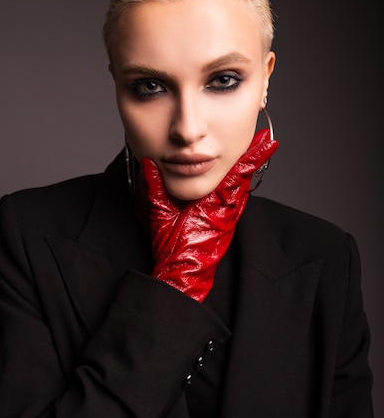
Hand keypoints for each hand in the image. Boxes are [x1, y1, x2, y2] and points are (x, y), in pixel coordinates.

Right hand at [141, 128, 278, 301]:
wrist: (182, 277)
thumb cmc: (172, 250)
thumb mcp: (159, 215)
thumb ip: (154, 187)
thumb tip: (148, 163)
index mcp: (211, 204)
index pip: (235, 174)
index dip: (249, 156)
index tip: (265, 141)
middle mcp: (226, 210)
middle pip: (244, 179)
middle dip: (255, 158)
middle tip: (268, 140)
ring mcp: (228, 220)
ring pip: (243, 190)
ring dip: (250, 171)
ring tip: (261, 152)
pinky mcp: (227, 227)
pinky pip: (238, 202)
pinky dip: (242, 187)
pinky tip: (244, 180)